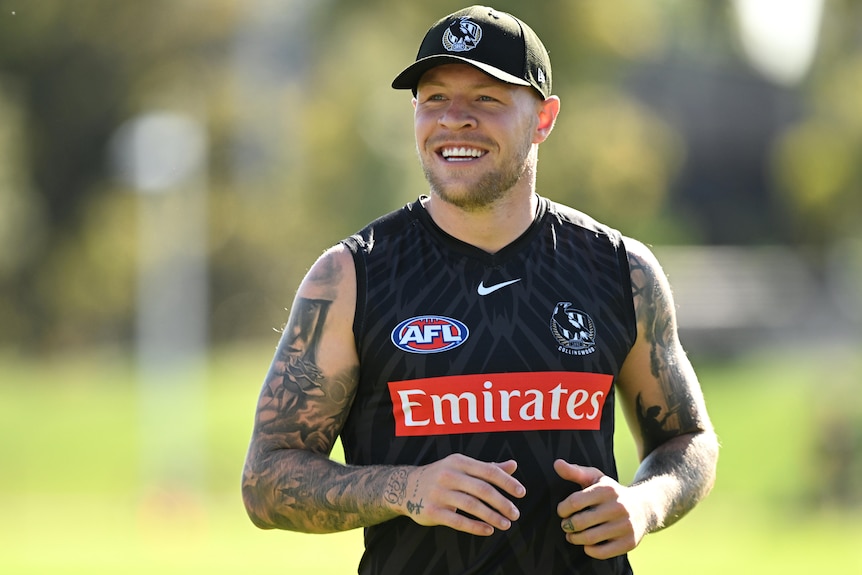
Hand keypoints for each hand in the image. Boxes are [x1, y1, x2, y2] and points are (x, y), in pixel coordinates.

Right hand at [400, 454, 525, 535]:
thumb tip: (513, 465)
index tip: (521, 493)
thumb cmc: (441, 475)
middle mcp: (449, 475)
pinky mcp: (432, 511)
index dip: (507, 482)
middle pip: (482, 489)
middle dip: (502, 502)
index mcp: (459, 461)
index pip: (488, 470)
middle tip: (516, 513)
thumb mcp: (461, 466)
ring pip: (471, 506)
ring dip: (492, 516)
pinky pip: (458, 521)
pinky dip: (475, 527)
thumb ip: (487, 467)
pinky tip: (488, 530)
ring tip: (506, 524)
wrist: (406, 486)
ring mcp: (439, 493)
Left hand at [554, 459, 649, 558]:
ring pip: (589, 538)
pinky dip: (589, 550)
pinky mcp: (629, 542)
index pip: (574, 502)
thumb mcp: (596, 479)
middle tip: (566, 525)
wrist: (643, 508)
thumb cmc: (611, 493)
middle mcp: (618, 507)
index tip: (562, 511)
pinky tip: (587, 544)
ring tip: (572, 535)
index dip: (562, 509)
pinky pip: (602, 552)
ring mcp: (625, 526)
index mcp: (607, 490)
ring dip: (574, 539)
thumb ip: (575, 472)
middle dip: (567, 525)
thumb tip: (556, 464)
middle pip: (580, 522)